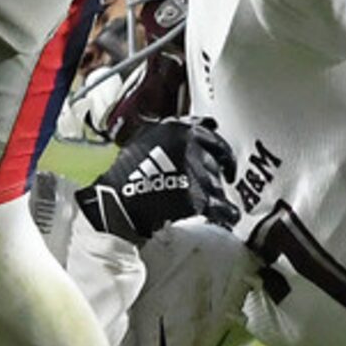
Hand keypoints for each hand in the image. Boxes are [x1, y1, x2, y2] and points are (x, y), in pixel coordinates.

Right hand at [75, 118, 239, 243]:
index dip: (217, 147)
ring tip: (213, 200)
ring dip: (218, 192)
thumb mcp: (142, 138)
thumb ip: (164, 132)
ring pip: (220, 184)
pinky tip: (227, 216)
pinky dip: (227, 213)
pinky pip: (224, 207)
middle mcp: (194, 148)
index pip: (210, 134)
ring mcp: (199, 174)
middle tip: (213, 179)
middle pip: (217, 160)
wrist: (118, 202)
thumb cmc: (124, 173)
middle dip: (215, 171)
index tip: (220, 153)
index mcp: (180, 130)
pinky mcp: (202, 200)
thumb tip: (179, 131)